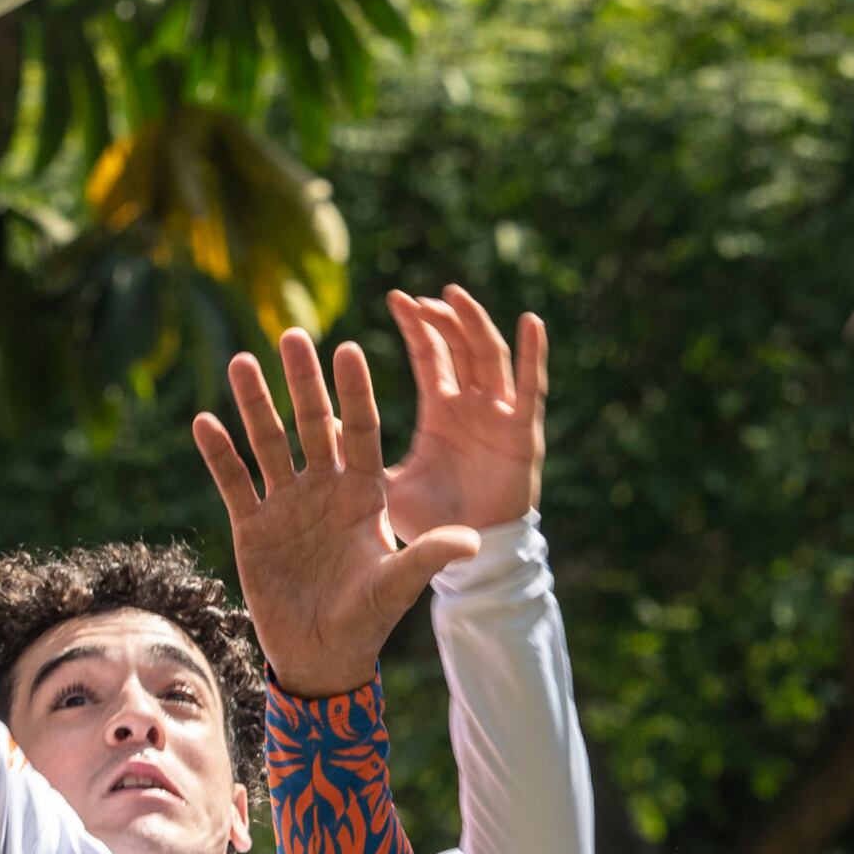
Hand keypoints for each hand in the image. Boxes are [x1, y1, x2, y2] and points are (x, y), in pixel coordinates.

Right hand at [194, 330, 479, 698]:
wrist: (321, 654)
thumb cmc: (368, 619)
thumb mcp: (399, 585)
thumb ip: (429, 556)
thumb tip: (474, 541)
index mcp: (364, 492)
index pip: (360, 431)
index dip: (354, 393)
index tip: (348, 350)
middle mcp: (325, 488)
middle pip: (313, 424)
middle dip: (303, 382)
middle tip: (294, 335)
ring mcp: (286, 504)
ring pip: (269, 443)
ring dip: (255, 404)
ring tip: (242, 361)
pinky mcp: (253, 526)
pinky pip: (235, 482)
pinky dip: (220, 454)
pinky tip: (204, 421)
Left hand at [380, 285, 547, 541]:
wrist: (472, 557)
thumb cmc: (433, 521)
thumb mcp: (388, 483)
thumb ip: (361, 457)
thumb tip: (319, 437)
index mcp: (441, 411)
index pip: (431, 355)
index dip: (417, 326)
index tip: (397, 298)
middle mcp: (471, 405)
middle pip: (459, 347)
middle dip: (441, 319)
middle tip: (421, 297)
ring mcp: (498, 415)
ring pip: (488, 357)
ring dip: (476, 324)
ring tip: (457, 297)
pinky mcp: (522, 433)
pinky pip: (531, 388)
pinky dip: (534, 355)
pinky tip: (531, 323)